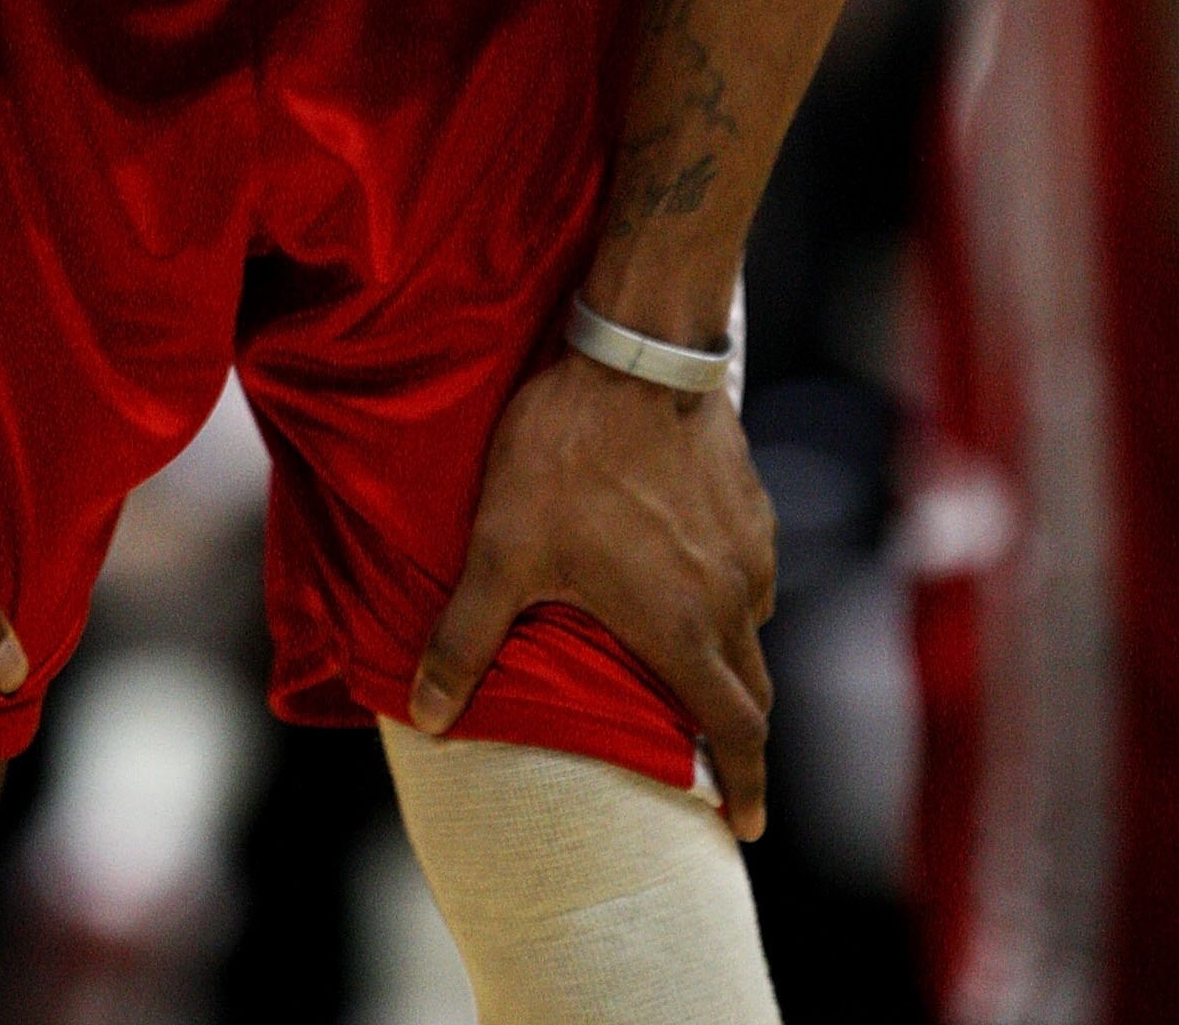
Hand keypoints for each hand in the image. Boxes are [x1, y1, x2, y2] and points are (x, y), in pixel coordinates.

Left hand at [409, 351, 776, 838]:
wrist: (632, 351)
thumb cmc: (567, 453)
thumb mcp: (501, 548)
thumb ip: (466, 637)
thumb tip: (425, 714)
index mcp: (681, 628)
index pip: (736, 732)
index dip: (744, 787)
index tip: (744, 826)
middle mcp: (731, 598)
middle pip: (751, 689)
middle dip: (738, 736)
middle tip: (715, 763)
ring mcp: (748, 545)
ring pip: (753, 627)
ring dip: (731, 659)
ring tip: (692, 666)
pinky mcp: (750, 499)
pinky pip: (752, 569)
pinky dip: (731, 596)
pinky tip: (692, 575)